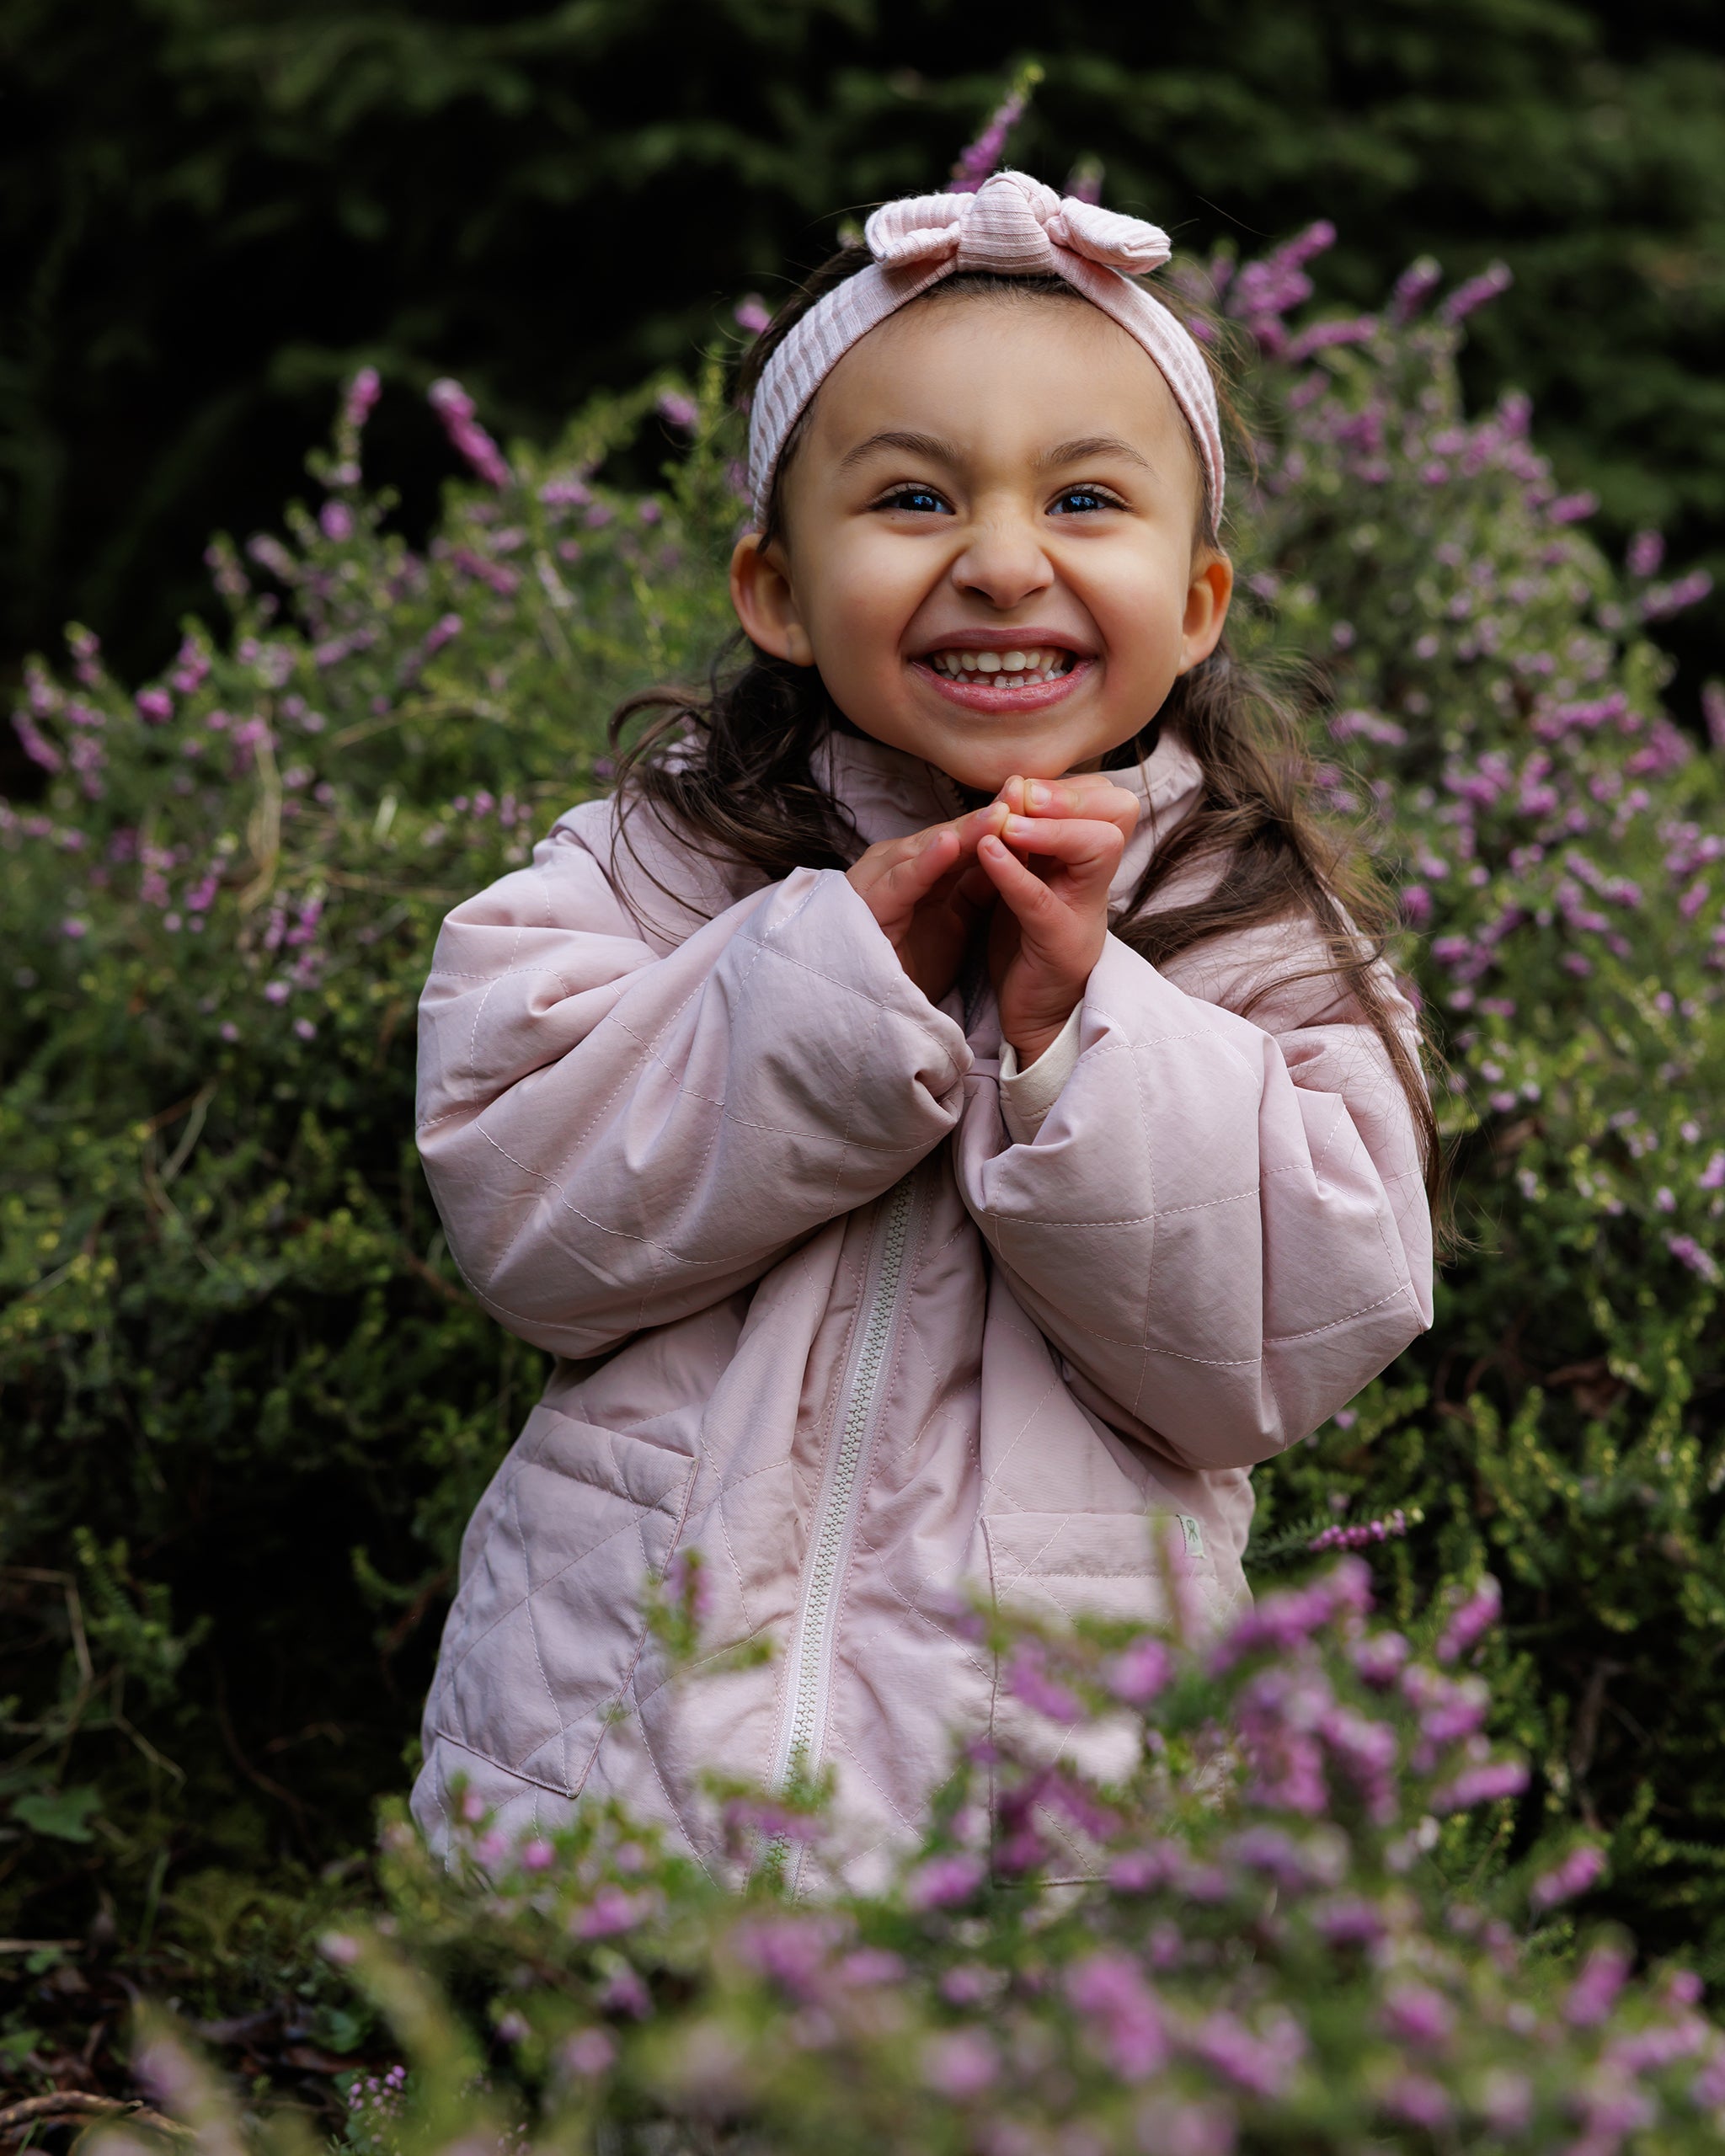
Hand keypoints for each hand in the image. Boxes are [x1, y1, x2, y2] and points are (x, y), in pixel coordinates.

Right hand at [845, 801, 1008, 1003]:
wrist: (875, 1012)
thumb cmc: (910, 965)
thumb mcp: (956, 920)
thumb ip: (977, 886)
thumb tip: (1012, 851)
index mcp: (915, 869)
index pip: (960, 837)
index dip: (996, 820)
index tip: (1033, 799)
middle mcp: (893, 867)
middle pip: (945, 837)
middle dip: (984, 817)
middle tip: (1021, 790)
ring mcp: (876, 883)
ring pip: (924, 851)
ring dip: (962, 833)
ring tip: (998, 814)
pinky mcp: (868, 908)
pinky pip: (899, 882)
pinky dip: (923, 863)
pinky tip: (948, 845)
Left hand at [980, 774, 1138, 1065]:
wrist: (1034, 1013)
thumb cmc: (1027, 940)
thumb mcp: (1029, 876)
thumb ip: (1026, 837)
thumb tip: (1013, 783)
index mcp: (1088, 860)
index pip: (1106, 798)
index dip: (1068, 784)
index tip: (1024, 784)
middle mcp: (1096, 881)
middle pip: (1117, 812)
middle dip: (1069, 795)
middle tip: (1023, 793)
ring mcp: (1083, 913)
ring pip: (1096, 847)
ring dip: (1047, 828)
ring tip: (1005, 822)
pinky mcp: (1058, 945)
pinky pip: (1041, 900)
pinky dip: (1014, 873)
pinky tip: (988, 853)